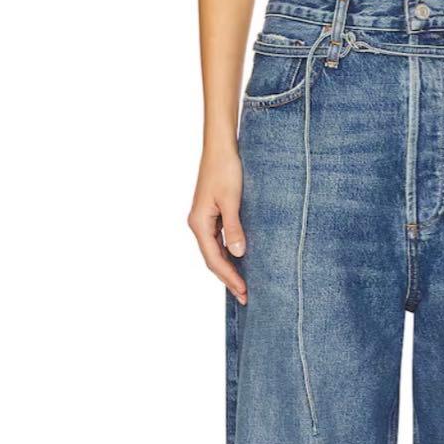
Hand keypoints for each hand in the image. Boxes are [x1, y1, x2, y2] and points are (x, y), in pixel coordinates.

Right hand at [188, 147, 246, 303]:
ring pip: (216, 252)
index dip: (229, 277)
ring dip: (229, 269)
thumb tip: (238, 254)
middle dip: (228, 279)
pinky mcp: (213, 214)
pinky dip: (229, 255)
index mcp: (199, 223)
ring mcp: (205, 220)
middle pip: (213, 260)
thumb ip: (234, 228)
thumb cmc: (226, 169)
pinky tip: (240, 263)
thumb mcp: (232, 200)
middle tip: (245, 298)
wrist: (221, 146)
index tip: (244, 291)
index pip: (214, 259)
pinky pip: (220, 242)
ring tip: (243, 286)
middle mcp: (199, 224)